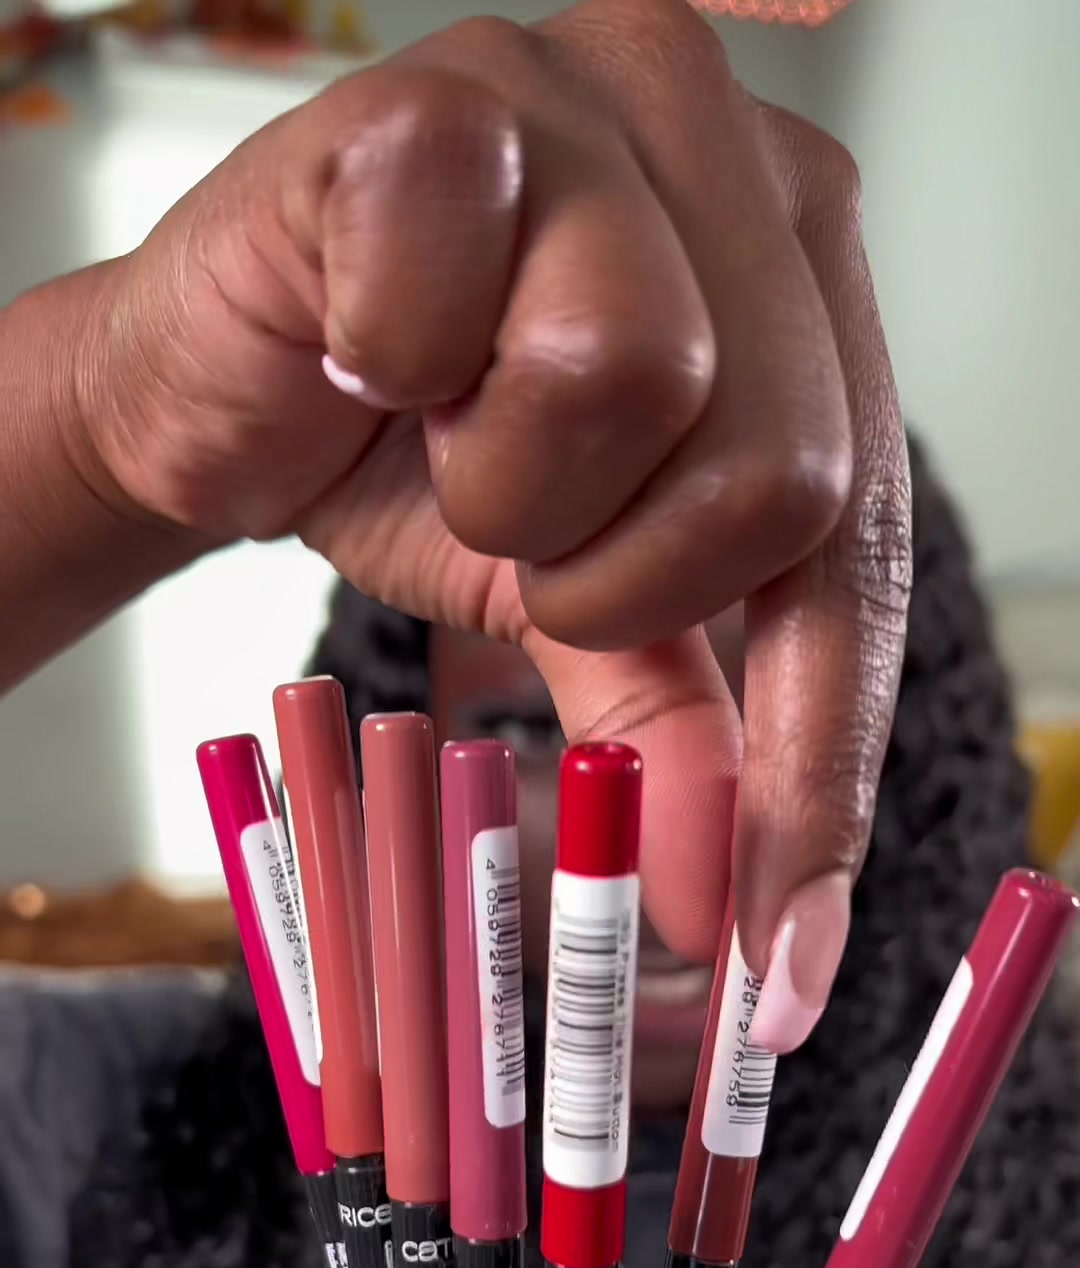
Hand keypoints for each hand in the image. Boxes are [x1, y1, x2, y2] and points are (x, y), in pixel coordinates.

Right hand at [79, 0, 909, 1029]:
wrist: (215, 397)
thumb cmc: (413, 467)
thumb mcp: (582, 608)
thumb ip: (681, 728)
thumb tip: (727, 912)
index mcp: (800, 272)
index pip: (865, 534)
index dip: (818, 763)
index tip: (774, 954)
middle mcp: (723, 153)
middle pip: (784, 459)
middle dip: (628, 586)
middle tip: (528, 559)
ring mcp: (586, 96)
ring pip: (638, 372)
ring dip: (510, 488)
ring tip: (443, 438)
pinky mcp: (434, 94)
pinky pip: (456, 286)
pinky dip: (391, 365)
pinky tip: (363, 350)